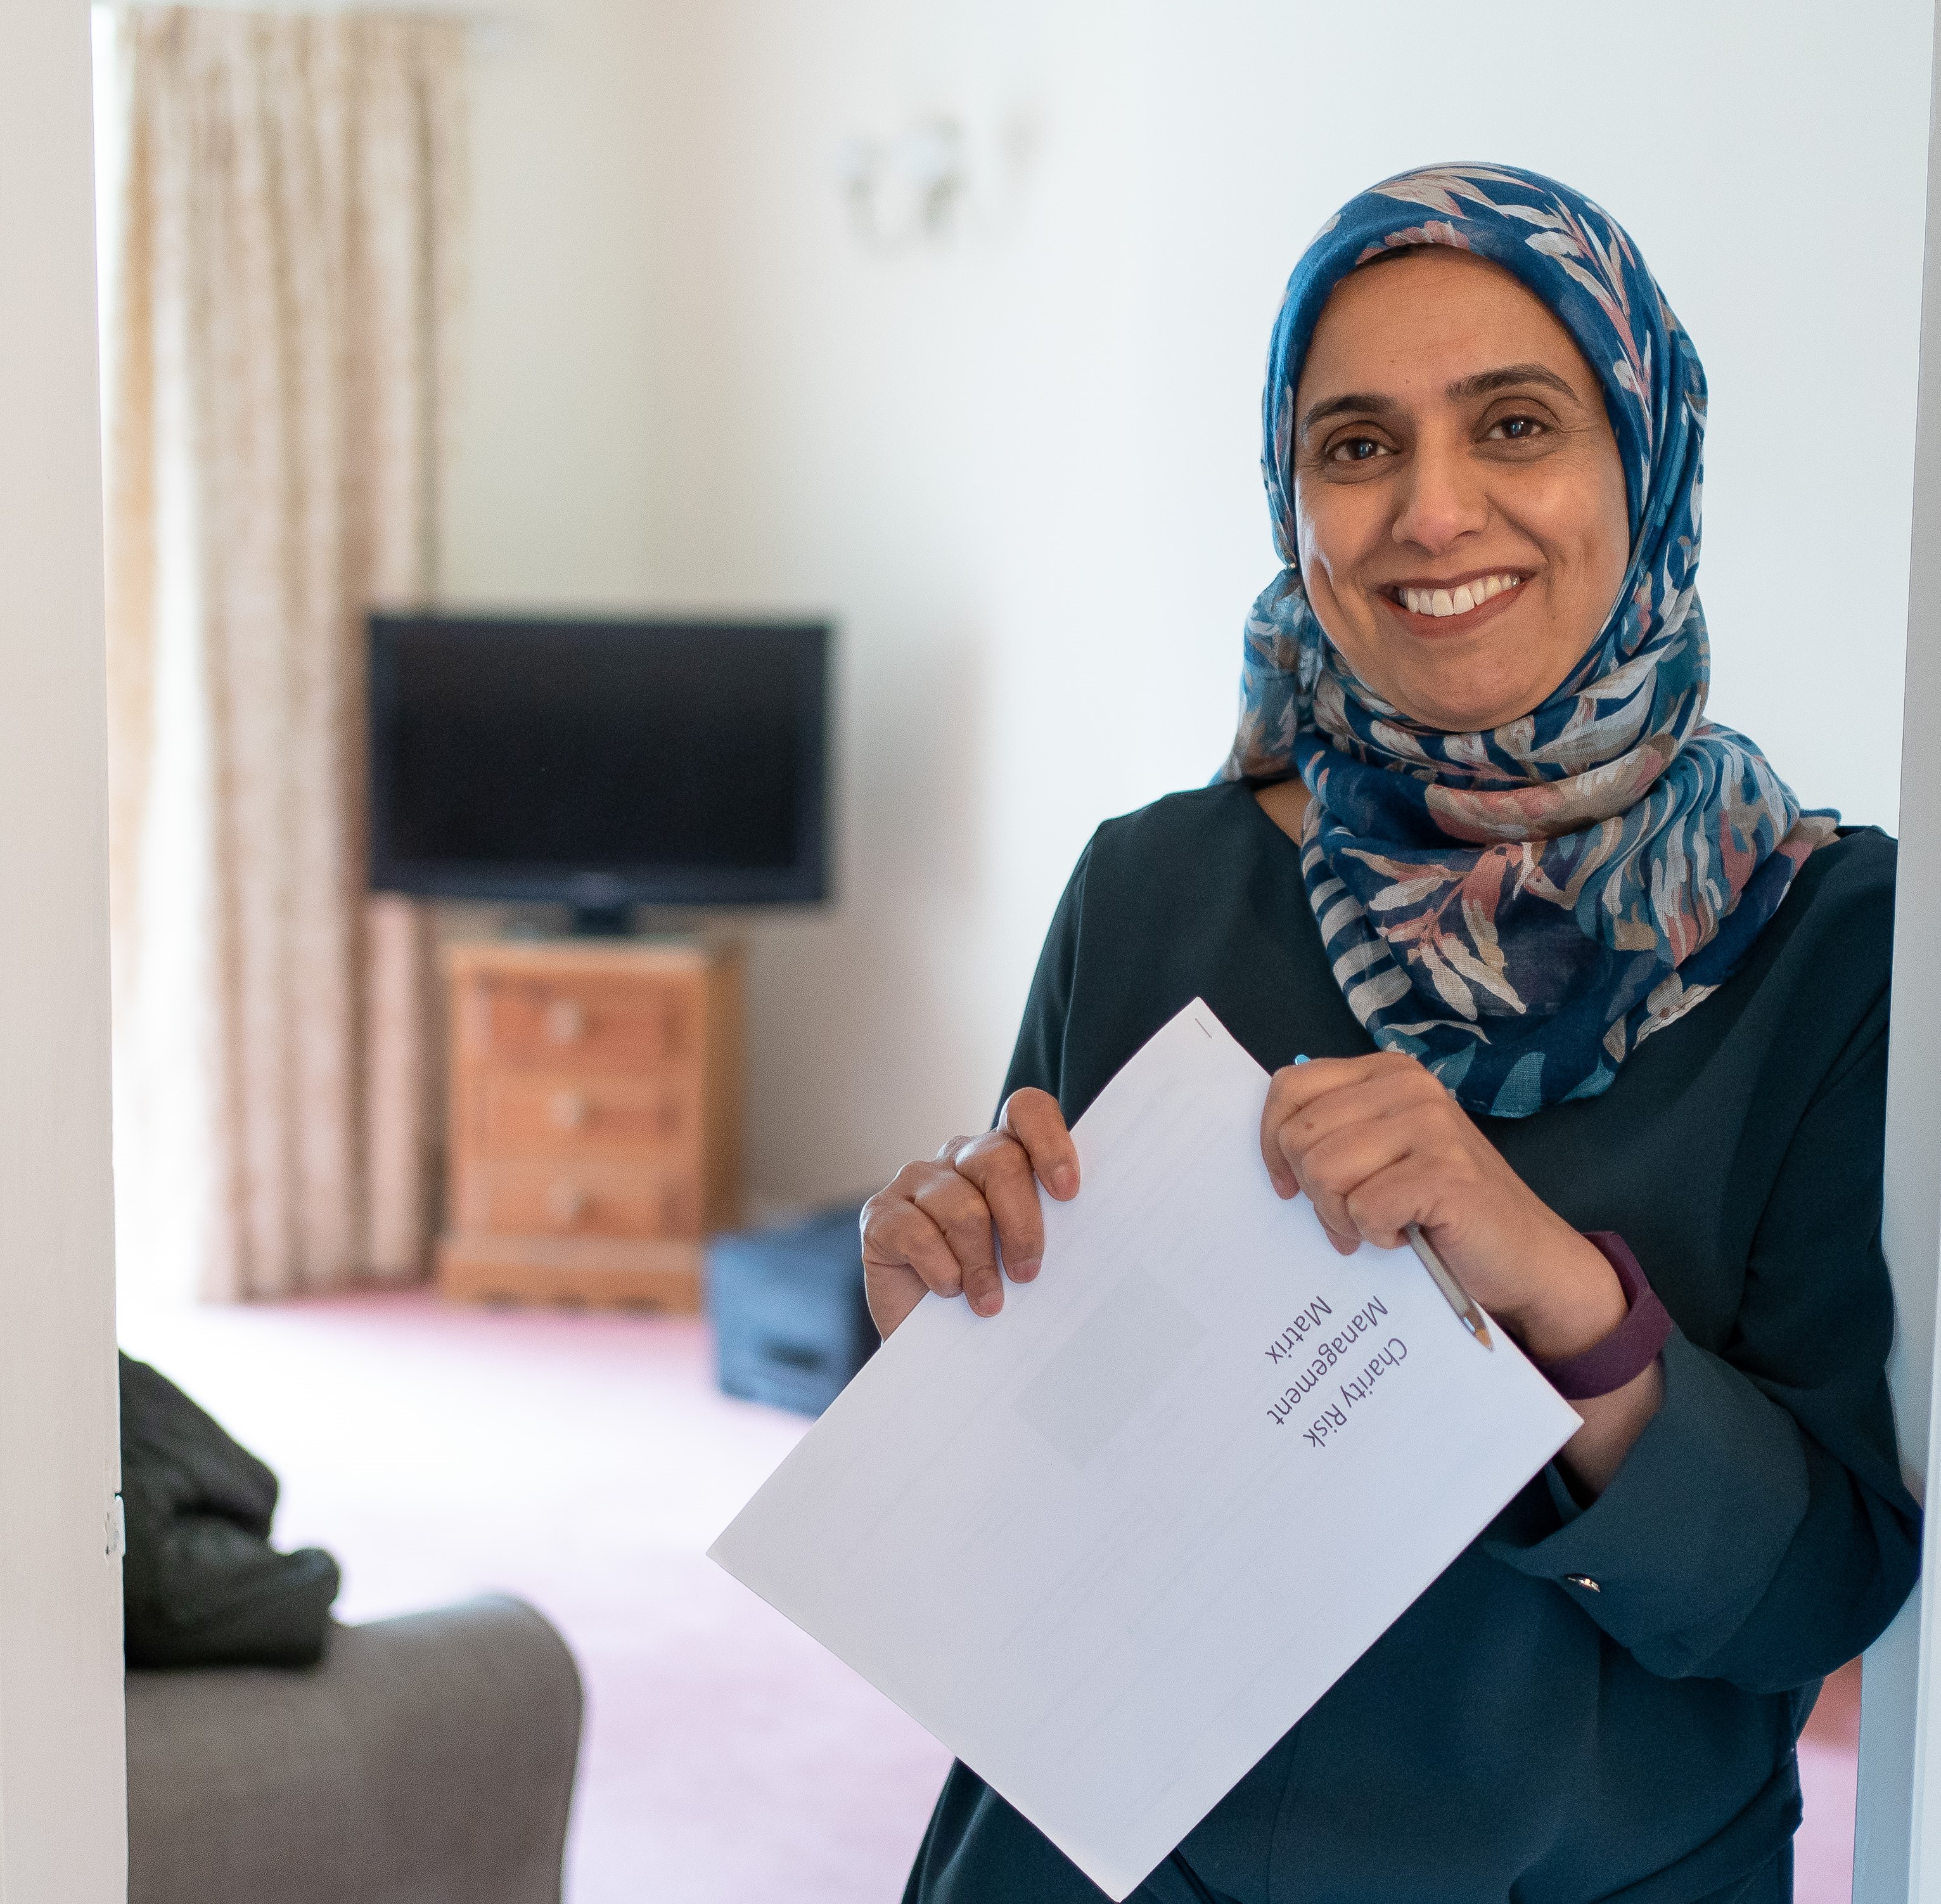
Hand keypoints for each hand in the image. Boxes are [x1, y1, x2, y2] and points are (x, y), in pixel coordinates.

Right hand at [860, 1089, 1078, 1338]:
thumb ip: (1053, 1227)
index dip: (1050, 1142)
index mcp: (1003, 1152)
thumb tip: (1093, 1231)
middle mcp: (958, 1157)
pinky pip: (917, 1234)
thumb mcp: (1030, 1253)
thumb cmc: (995, 1289)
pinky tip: (949, 1291)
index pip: (1026, 1112)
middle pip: (1000, 1161)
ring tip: (989, 1303)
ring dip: (982, 1264)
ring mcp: (915, 1181)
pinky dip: (942, 1270)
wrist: (938, 1343)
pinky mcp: (879, 1214)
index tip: (1069, 1192)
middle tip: (1028, 1273)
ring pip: (962, 1207)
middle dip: (1022, 1224)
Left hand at [1260, 1051, 1619, 1357]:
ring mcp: (1431, 1125)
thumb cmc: (1441, 1210)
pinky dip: (1376, 1234)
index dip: (1272, 1142)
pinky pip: (1365, 1206)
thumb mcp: (1381, 1154)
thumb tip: (1273, 1148)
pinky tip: (1404, 1237)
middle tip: (1350, 1217)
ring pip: (1325, 1171)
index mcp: (1386, 1073)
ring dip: (1341, 1217)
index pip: (1290, 1087)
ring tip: (1376, 1227)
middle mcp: (1409, 1087)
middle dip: (1313, 1191)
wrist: (1523, 1257)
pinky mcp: (1446, 1173)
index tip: (1287, 1185)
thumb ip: (1335, 1134)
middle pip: (1301, 1136)